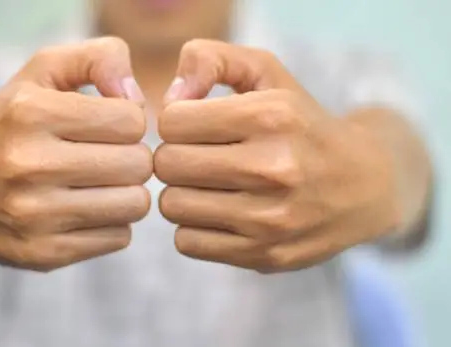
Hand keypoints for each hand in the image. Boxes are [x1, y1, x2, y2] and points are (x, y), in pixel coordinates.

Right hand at [0, 38, 151, 271]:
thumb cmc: (8, 121)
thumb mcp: (42, 71)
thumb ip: (99, 58)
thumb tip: (138, 98)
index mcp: (29, 113)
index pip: (132, 120)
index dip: (128, 120)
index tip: (107, 124)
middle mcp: (27, 165)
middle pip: (139, 165)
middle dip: (131, 156)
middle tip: (107, 155)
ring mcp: (33, 216)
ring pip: (135, 204)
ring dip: (126, 191)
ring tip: (99, 181)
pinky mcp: (41, 254)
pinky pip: (119, 238)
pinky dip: (111, 222)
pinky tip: (83, 208)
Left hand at [155, 40, 398, 272]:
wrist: (365, 186)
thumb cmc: (301, 124)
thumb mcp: (267, 74)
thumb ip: (211, 61)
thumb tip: (168, 97)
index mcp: (272, 116)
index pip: (172, 121)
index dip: (176, 121)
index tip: (196, 125)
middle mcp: (273, 168)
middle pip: (167, 164)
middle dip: (174, 155)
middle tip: (197, 155)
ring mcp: (270, 219)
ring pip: (171, 204)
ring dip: (181, 192)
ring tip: (207, 184)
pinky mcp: (264, 255)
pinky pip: (186, 242)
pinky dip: (193, 226)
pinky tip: (217, 213)